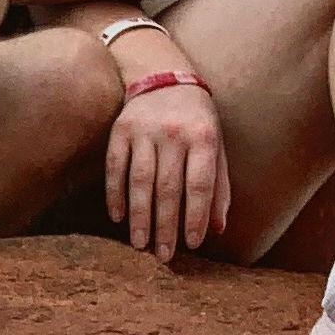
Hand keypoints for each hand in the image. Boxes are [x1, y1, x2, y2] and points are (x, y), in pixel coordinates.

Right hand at [106, 74, 228, 260]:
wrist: (165, 78)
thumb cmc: (197, 121)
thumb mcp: (216, 147)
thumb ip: (219, 186)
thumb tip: (218, 228)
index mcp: (203, 137)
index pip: (200, 184)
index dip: (195, 216)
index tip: (191, 244)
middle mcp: (174, 133)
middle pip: (168, 187)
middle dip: (165, 225)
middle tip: (163, 256)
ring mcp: (144, 131)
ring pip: (140, 181)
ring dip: (140, 216)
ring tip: (140, 244)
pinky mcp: (120, 130)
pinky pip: (115, 168)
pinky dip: (115, 195)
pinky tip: (118, 218)